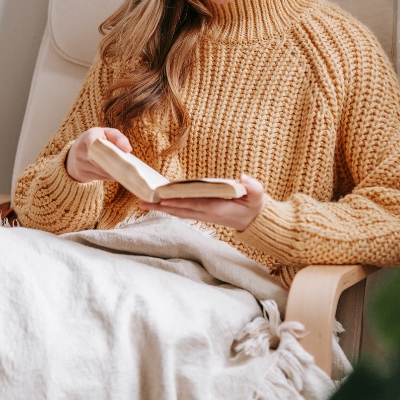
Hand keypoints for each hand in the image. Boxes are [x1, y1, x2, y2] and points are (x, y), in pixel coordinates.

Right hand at [65, 127, 132, 182]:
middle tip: (131, 166)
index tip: (122, 151)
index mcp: (87, 136)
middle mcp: (80, 150)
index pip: (93, 142)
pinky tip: (119, 175)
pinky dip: (112, 176)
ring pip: (102, 171)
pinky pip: (101, 177)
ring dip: (116, 171)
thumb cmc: (98, 140)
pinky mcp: (81, 174)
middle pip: (101, 159)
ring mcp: (79, 164)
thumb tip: (128, 149)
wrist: (76, 153)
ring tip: (128, 170)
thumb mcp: (107, 134)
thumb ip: (118, 138)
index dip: (105, 148)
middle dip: (116, 163)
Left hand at [137, 174, 264, 231]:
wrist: (255, 221)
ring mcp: (203, 215)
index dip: (179, 202)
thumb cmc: (255, 205)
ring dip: (160, 208)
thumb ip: (253, 187)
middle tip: (142, 201)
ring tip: (142, 203)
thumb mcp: (258, 195)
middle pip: (180, 210)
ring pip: (178, 212)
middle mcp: (207, 214)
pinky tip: (157, 204)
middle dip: (161, 206)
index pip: (194, 204)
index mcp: (218, 208)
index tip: (164, 199)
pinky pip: (182, 211)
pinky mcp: (201, 214)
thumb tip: (243, 178)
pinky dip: (169, 208)